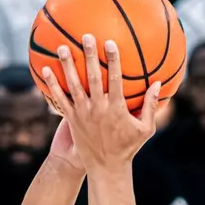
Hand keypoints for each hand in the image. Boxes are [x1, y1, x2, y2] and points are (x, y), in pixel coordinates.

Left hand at [39, 35, 161, 173]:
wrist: (105, 167)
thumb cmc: (128, 147)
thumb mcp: (145, 129)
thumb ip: (150, 105)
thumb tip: (158, 83)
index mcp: (117, 108)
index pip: (116, 79)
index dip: (113, 60)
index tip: (110, 43)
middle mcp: (98, 109)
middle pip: (93, 77)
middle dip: (89, 56)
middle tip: (86, 37)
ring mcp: (83, 114)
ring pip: (74, 86)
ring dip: (67, 66)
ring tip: (61, 48)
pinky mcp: (71, 120)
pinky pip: (60, 100)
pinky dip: (53, 86)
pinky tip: (46, 71)